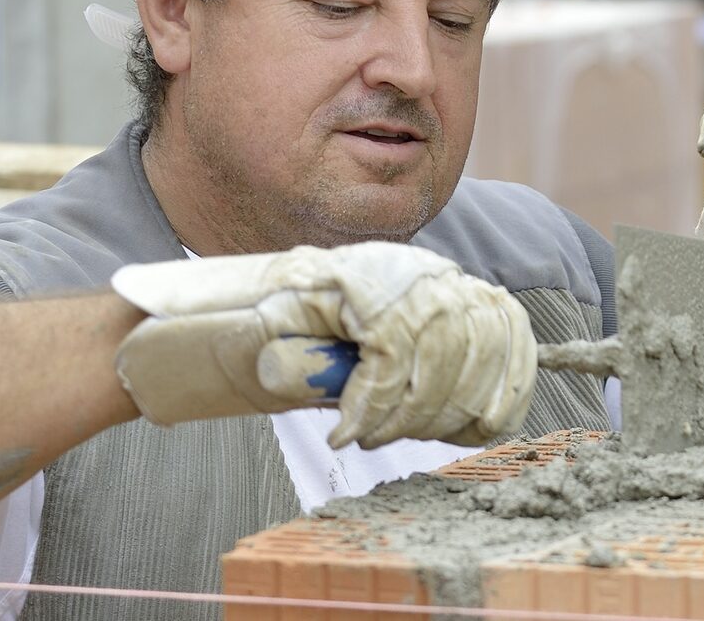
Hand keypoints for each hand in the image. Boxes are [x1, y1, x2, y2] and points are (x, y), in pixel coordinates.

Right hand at [110, 243, 535, 448]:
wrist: (192, 331)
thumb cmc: (276, 352)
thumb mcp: (359, 360)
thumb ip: (413, 368)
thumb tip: (482, 403)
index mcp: (418, 279)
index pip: (498, 315)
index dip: (511, 371)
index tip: (498, 419)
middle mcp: (406, 265)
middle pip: (477, 336)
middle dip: (463, 401)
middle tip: (427, 438)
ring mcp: (376, 271)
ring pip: (440, 349)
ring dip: (415, 411)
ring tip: (379, 435)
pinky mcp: (343, 289)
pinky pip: (388, 360)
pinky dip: (375, 407)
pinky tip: (353, 428)